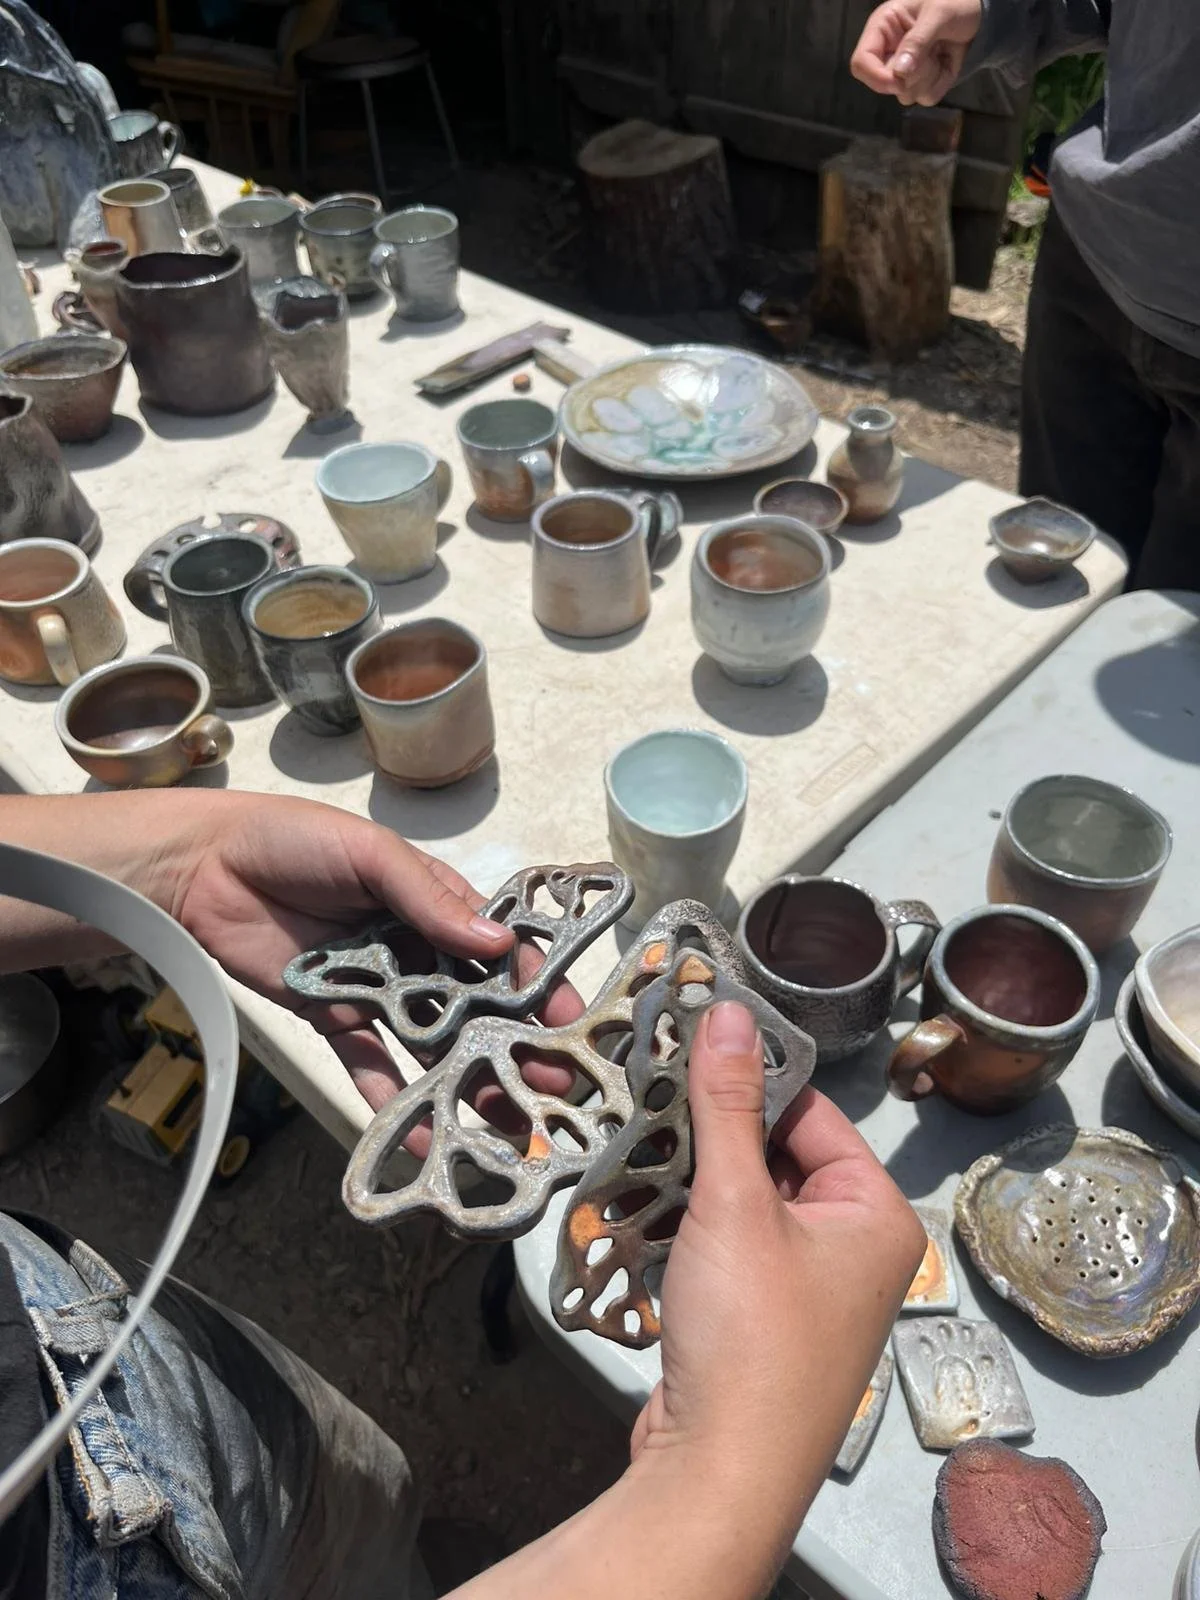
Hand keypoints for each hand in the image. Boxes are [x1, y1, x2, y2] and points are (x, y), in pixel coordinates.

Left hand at [160, 791, 581, 1127]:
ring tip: (505, 1124)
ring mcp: (378, 989)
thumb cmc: (294, 840)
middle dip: (514, 1046)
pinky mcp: (334, 1019)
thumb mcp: (371, 854)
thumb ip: (429, 900)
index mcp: (435, 903)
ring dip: (468, 1080)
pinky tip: (424, 1133)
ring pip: (434, 1043)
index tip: (570, 1023)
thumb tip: (498, 940)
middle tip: (550, 1090)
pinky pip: (371, 1065)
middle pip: (476, 1006)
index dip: (537, 985)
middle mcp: (416, 950)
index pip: (500, 949)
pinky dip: (394, 1099)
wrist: (203, 866)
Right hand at [631, 1002, 924, 1578]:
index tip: (689, 1047)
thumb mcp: (735, 1202)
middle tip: (653, 1096)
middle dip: (714, 1135)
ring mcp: (810, 1291)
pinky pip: (731, 1248)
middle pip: (778, 1156)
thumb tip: (729, 1012)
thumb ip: (727, 1104)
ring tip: (642, 1148)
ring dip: (695, 1181)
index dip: (750, 1083)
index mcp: (875, 1214)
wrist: (721, 1472)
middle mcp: (855, 1249)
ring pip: (748, 1202)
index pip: (812, 1114)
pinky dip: (692, 1228)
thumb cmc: (750, 1337)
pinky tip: (647, 1211)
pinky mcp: (765, 1322)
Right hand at [851, 0, 980, 104]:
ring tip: (940, 51)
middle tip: (934, 48)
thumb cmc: (957, 2)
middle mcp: (889, 52)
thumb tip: (899, 72)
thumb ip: (918, 40)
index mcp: (883, 28)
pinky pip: (925, 98)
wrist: (981, 14)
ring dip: (928, 77)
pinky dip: (940, 83)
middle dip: (913, 73)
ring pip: (906, 95)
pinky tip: (945, 62)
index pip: (861, 62)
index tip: (898, 81)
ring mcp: (904, 71)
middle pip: (885, 84)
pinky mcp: (922, 83)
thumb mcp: (938, 13)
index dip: (876, 76)